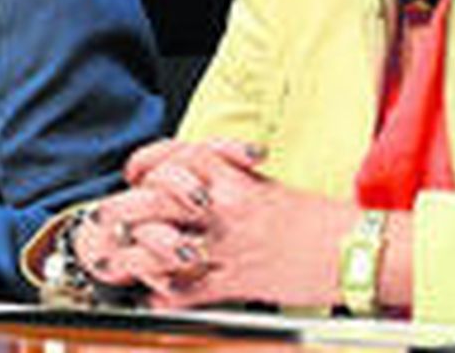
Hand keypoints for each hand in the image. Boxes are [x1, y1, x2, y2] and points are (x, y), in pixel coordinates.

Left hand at [77, 138, 353, 308]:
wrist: (352, 250)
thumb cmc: (310, 218)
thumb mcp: (260, 183)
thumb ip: (220, 176)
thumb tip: (180, 177)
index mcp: (231, 178)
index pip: (172, 159)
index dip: (143, 163)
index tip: (133, 173)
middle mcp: (222, 209)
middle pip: (154, 201)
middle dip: (119, 209)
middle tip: (102, 217)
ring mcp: (225, 247)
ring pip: (160, 246)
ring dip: (129, 254)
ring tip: (111, 259)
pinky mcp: (233, 283)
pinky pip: (186, 291)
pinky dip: (163, 295)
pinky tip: (150, 295)